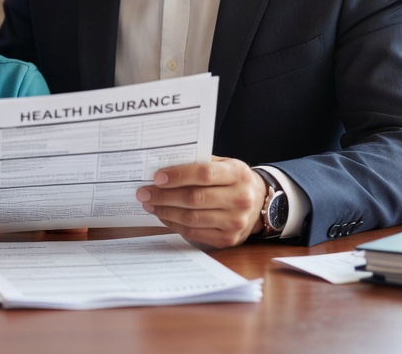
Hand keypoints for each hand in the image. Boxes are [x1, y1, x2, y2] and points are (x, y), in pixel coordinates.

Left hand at [135, 156, 265, 247]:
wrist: (258, 203)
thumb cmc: (233, 179)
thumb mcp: (224, 164)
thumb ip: (199, 163)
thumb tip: (163, 168)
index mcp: (238, 174)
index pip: (204, 174)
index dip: (178, 175)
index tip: (156, 177)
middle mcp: (240, 199)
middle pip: (194, 198)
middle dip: (163, 196)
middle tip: (143, 193)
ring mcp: (235, 222)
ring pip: (192, 218)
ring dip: (165, 212)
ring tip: (149, 204)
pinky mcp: (228, 239)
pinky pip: (194, 233)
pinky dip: (174, 225)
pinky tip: (163, 216)